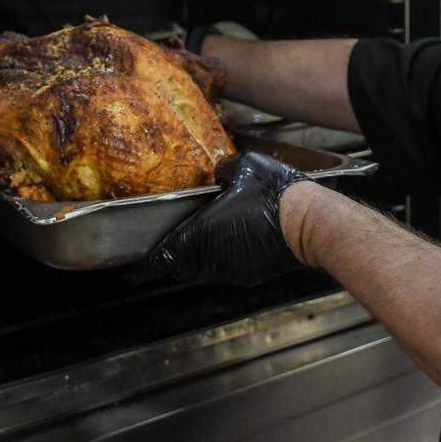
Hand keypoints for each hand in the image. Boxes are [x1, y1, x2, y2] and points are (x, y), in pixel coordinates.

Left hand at [126, 152, 309, 286]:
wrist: (309, 222)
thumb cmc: (272, 193)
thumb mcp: (242, 166)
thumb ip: (221, 170)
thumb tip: (217, 173)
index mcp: (198, 234)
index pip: (161, 259)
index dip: (143, 269)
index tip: (131, 274)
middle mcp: (210, 257)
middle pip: (182, 267)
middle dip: (176, 259)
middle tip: (174, 246)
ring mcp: (231, 270)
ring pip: (206, 270)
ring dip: (202, 259)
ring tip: (209, 241)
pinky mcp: (251, 275)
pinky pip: (230, 271)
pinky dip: (227, 260)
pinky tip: (239, 242)